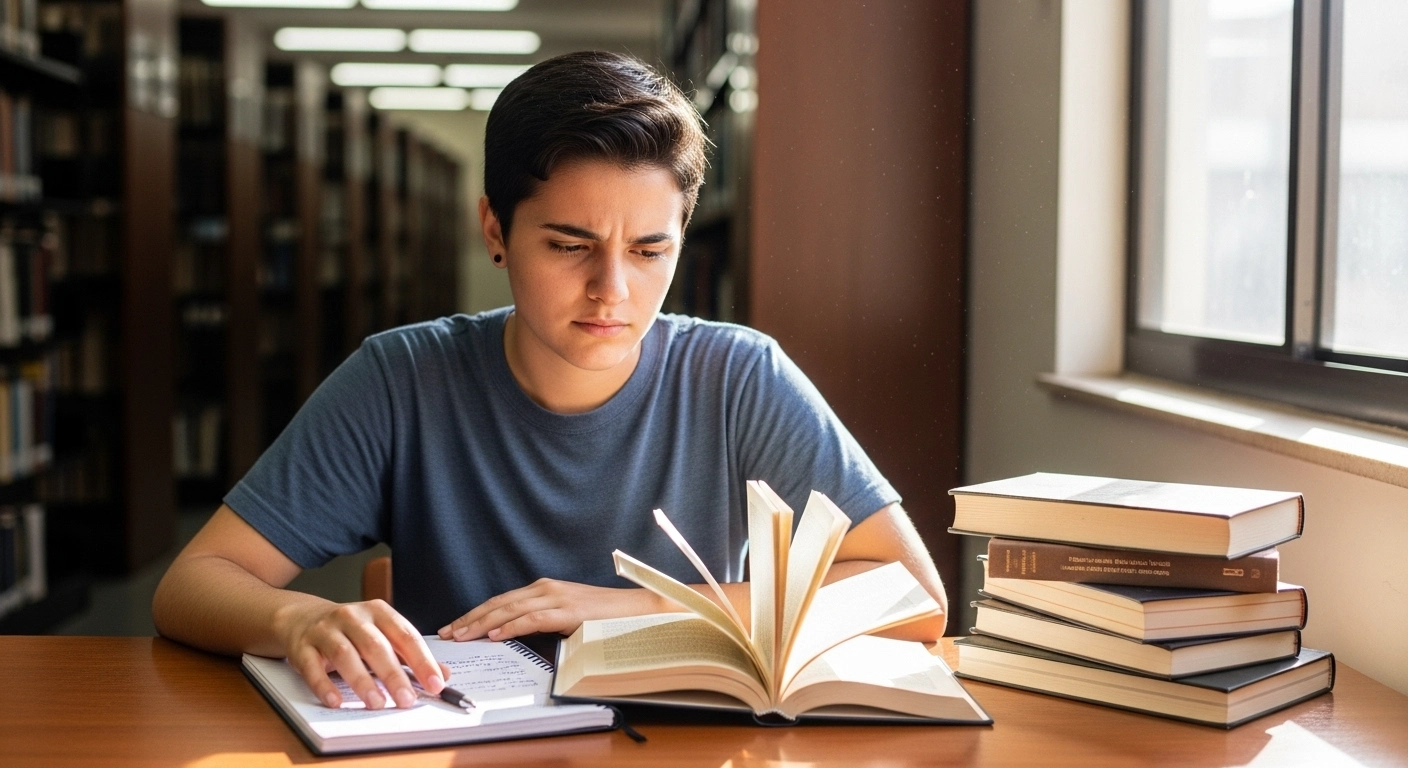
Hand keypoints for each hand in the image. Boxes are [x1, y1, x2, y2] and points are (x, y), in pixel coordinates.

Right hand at [274, 599, 451, 710]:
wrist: (301, 617)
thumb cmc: (350, 630)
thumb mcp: (382, 634)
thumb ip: (410, 655)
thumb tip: (443, 675)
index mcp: (378, 612)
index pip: (405, 635)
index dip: (422, 661)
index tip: (436, 684)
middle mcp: (352, 617)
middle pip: (376, 646)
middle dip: (394, 675)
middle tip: (407, 700)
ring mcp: (325, 630)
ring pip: (345, 655)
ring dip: (362, 681)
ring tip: (377, 703)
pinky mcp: (302, 647)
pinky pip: (312, 667)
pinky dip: (324, 685)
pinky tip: (335, 701)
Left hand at [437, 579, 665, 641]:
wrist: (638, 610)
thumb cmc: (604, 617)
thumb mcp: (567, 617)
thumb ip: (543, 621)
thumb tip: (515, 635)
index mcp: (544, 589)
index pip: (501, 601)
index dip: (476, 613)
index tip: (455, 627)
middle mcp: (547, 589)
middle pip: (500, 603)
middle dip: (471, 619)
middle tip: (448, 633)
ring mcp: (558, 598)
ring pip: (511, 609)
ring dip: (484, 623)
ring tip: (463, 635)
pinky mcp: (570, 611)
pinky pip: (534, 619)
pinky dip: (513, 625)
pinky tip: (497, 634)